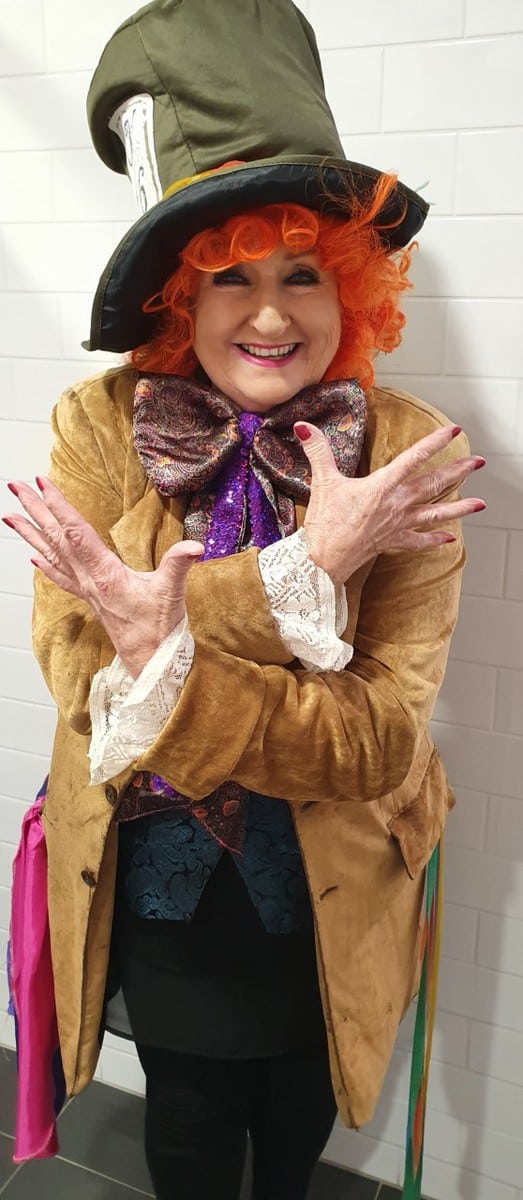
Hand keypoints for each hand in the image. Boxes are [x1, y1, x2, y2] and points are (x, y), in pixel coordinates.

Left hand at [3, 477, 202, 677]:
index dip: (59, 507)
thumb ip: (179, 565)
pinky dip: (45, 563)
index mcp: (105, 573)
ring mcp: (86, 589)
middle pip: (56, 539)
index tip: (42, 484)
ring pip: (51, 555)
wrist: (149, 662)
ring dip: (30, 534)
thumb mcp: (171, 592)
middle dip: (35, 511)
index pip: (76, 533)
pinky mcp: (90, 598)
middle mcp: (89, 580)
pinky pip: (60, 577)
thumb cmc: (158, 629)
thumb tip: (194, 547)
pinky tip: (33, 557)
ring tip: (10, 515)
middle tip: (16, 487)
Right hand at [295, 422, 485, 584]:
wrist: (323, 561)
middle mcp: (396, 505)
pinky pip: (418, 541)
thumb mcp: (322, 482)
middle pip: (433, 485)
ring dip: (459, 508)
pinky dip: (434, 540)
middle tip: (478, 462)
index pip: (413, 458)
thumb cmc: (325, 524)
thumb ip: (317, 451)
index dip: (434, 443)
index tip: (452, 431)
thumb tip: (304, 427)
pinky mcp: (391, 542)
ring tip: (481, 504)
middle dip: (457, 472)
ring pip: (434, 514)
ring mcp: (396, 525)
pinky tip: (449, 538)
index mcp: (382, 486)